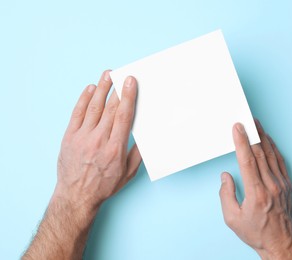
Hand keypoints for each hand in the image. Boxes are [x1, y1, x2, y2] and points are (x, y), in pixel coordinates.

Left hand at [55, 70, 141, 208]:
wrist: (76, 196)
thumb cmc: (104, 186)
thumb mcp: (128, 173)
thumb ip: (137, 153)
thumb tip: (144, 135)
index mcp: (115, 148)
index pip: (124, 116)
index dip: (128, 96)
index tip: (131, 82)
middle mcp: (99, 140)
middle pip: (110, 108)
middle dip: (117, 88)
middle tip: (122, 73)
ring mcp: (82, 137)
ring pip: (94, 107)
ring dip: (102, 88)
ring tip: (107, 74)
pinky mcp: (69, 137)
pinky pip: (77, 114)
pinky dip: (83, 99)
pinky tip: (90, 89)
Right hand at [219, 119, 291, 258]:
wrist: (281, 242)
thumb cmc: (256, 232)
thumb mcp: (232, 219)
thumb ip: (225, 195)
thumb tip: (226, 176)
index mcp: (256, 193)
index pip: (247, 160)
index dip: (241, 141)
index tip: (237, 127)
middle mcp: (271, 186)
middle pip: (260, 153)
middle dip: (252, 133)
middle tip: (246, 120)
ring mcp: (281, 184)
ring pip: (271, 154)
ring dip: (263, 137)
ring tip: (257, 124)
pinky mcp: (288, 185)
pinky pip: (280, 161)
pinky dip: (274, 148)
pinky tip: (269, 140)